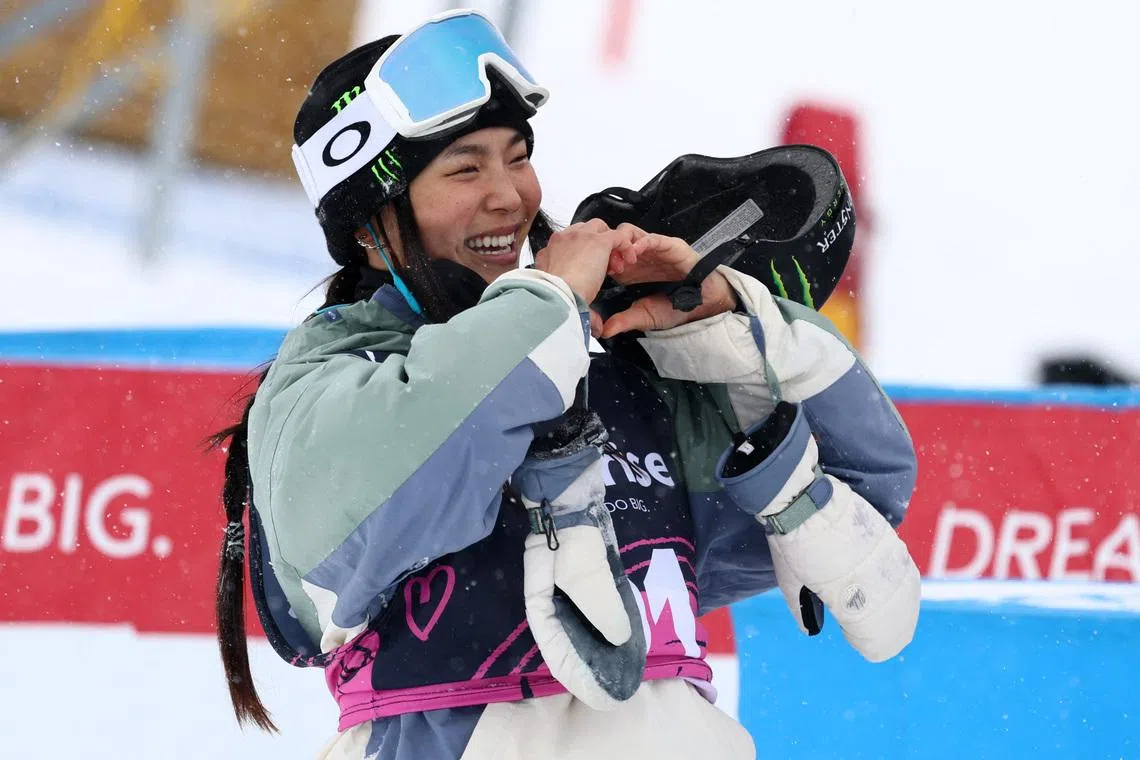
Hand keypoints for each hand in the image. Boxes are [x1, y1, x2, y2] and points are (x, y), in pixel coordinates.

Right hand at [514, 410, 646, 708]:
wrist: (564, 462)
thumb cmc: (566, 512)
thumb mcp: (582, 560)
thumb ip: (597, 598)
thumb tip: (619, 635)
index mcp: (539, 589)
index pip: (555, 640)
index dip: (577, 670)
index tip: (603, 694)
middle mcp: (549, 583)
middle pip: (567, 631)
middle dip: (590, 659)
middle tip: (620, 683)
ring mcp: (565, 567)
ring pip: (581, 613)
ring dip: (601, 636)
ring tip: (628, 660)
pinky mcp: (582, 553)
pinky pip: (594, 592)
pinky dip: (609, 609)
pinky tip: (627, 620)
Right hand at [533, 219, 635, 304]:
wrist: (556, 296)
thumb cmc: (554, 300)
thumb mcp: (561, 299)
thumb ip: (579, 305)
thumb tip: (596, 327)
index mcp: (549, 253)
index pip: (568, 244)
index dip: (582, 255)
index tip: (591, 272)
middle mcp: (562, 239)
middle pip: (584, 231)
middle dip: (597, 246)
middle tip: (606, 269)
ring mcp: (579, 237)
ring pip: (600, 229)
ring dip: (610, 245)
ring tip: (616, 267)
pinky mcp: (597, 241)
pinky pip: (617, 236)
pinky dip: (625, 246)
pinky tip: (628, 261)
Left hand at [600, 224, 738, 337]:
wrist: (702, 303)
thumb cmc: (675, 307)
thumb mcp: (645, 316)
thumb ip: (625, 320)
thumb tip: (605, 330)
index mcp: (629, 271)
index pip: (607, 256)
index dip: (599, 260)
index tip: (594, 272)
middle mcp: (639, 257)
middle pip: (615, 241)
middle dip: (608, 249)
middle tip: (606, 264)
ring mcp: (652, 250)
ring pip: (630, 234)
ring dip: (623, 243)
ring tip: (622, 260)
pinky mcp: (668, 245)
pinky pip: (652, 237)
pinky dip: (642, 241)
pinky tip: (636, 250)